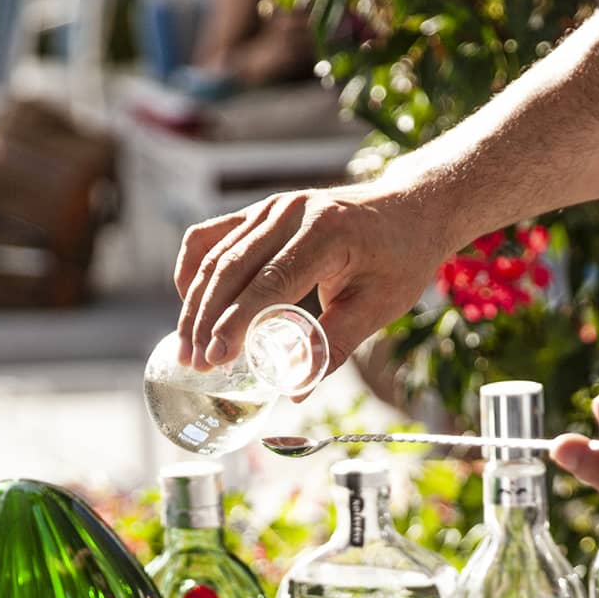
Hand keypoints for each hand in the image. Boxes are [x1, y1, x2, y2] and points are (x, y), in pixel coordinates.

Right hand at [172, 182, 454, 373]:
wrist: (411, 209)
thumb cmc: (400, 260)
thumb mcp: (378, 306)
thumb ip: (334, 345)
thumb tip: (295, 390)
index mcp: (324, 232)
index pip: (268, 282)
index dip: (236, 322)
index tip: (216, 358)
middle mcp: (290, 212)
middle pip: (231, 269)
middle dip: (206, 320)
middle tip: (194, 364)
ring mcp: (272, 207)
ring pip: (216, 255)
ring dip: (196, 303)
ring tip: (187, 348)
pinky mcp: (262, 211)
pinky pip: (213, 237)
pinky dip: (196, 270)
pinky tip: (192, 304)